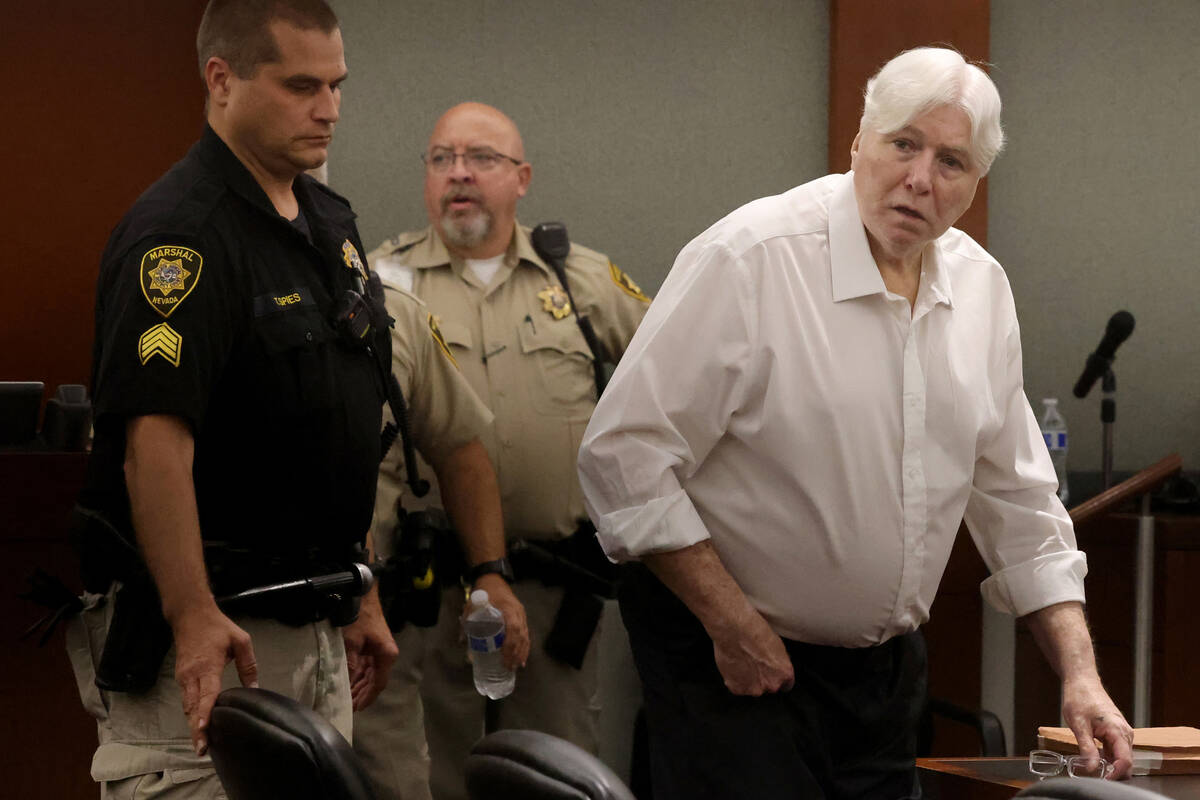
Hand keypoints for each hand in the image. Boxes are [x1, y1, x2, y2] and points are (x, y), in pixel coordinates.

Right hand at [170, 603, 256, 755]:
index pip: (206, 694)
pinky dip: (191, 714)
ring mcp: (183, 677)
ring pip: (187, 706)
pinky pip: (186, 700)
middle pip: (193, 707)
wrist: (190, 615)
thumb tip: (254, 689)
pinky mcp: (180, 677)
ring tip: (201, 744)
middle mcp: (192, 675)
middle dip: (197, 729)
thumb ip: (248, 665)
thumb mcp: (240, 641)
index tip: (204, 730)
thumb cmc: (217, 627)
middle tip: (202, 750)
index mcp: (208, 666)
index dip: (205, 713)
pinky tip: (198, 726)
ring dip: (193, 725)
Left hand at [343, 590, 398, 710]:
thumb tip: (347, 683)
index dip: (368, 697)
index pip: (379, 683)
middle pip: (375, 682)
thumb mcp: (352, 641)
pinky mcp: (372, 648)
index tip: (357, 709)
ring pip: (370, 676)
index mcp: (386, 656)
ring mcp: (379, 652)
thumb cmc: (359, 618)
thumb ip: (351, 664)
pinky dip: (358, 677)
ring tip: (347, 700)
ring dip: (359, 687)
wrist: (363, 596)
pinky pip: (366, 668)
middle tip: (348, 708)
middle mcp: (386, 656)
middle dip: (362, 695)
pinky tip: (349, 684)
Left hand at [473, 574, 529, 670]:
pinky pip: (526, 633)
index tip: (505, 658)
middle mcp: (518, 612)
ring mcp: (521, 614)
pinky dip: (525, 646)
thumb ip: (468, 621)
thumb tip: (463, 642)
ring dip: (522, 652)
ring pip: (525, 636)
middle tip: (509, 667)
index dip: (510, 645)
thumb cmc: (484, 591)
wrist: (493, 578)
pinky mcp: (521, 617)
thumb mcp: (473, 604)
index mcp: (508, 608)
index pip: (513, 629)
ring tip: (517, 666)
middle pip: (521, 635)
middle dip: (516, 653)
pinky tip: (523, 657)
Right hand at [709, 609, 793, 695]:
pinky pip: (737, 687)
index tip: (770, 672)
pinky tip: (734, 664)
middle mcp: (772, 684)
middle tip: (753, 663)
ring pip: (752, 688)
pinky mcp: (737, 688)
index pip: (786, 684)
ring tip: (742, 661)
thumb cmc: (753, 630)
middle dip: (762, 678)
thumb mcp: (777, 645)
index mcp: (784, 673)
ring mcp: (753, 689)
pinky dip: (735, 679)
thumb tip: (775, 665)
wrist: (733, 628)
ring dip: (748, 680)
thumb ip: (778, 662)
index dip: (776, 676)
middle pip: (769, 686)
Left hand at [1062, 677, 1133, 779]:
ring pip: (1121, 757)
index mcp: (1118, 730)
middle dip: (1114, 772)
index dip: (1116, 774)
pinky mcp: (1117, 732)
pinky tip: (1094, 758)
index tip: (1103, 780)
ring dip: (1110, 765)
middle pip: (1127, 762)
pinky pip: (1116, 750)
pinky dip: (1108, 757)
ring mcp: (1122, 732)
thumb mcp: (1078, 725)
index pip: (1126, 761)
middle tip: (1096, 777)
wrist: (1082, 681)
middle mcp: (1125, 733)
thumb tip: (1090, 768)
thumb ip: (1086, 748)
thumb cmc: (1080, 698)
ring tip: (1092, 767)